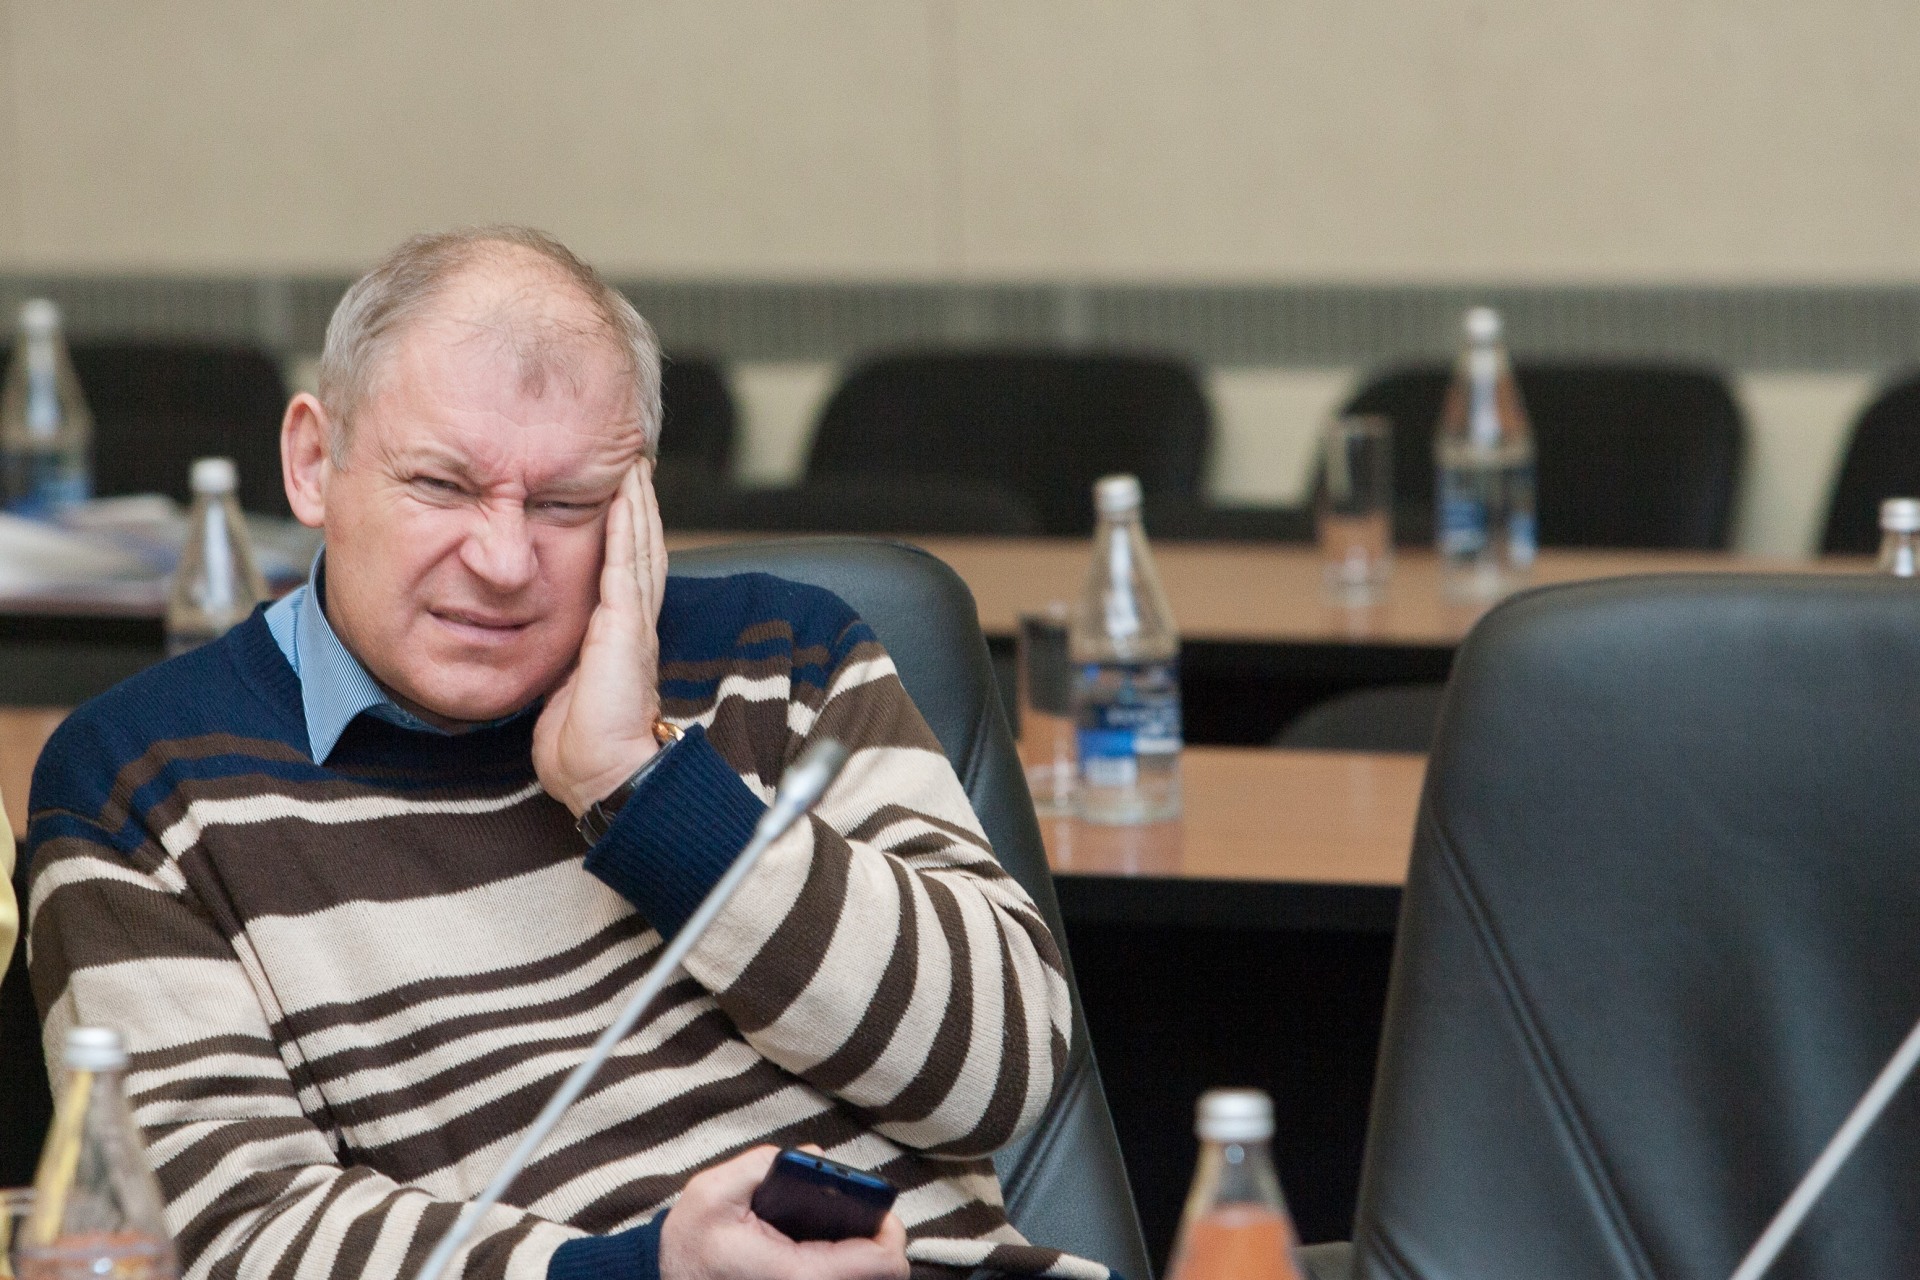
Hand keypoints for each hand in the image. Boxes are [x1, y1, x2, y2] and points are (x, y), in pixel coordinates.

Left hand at [534, 458, 670, 816]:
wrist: (602, 772)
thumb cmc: (582, 745)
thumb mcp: (562, 686)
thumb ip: (559, 656)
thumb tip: (530, 639)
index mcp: (619, 636)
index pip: (625, 570)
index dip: (626, 532)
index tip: (619, 496)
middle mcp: (633, 622)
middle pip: (641, 548)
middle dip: (638, 505)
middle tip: (635, 463)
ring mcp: (633, 622)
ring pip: (640, 547)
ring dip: (638, 504)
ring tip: (634, 466)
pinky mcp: (626, 626)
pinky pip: (627, 565)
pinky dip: (628, 527)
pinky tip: (625, 497)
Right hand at [661, 1146, 908, 1279]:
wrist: (666, 1279)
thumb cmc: (689, 1243)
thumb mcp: (713, 1190)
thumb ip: (764, 1163)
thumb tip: (815, 1158)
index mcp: (799, 1274)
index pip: (883, 1263)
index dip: (890, 1229)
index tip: (875, 1204)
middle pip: (881, 1274)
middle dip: (877, 1235)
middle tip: (856, 1208)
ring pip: (864, 1278)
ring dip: (860, 1250)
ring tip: (836, 1223)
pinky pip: (841, 1277)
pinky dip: (842, 1259)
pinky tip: (819, 1241)